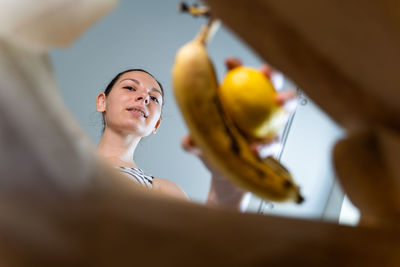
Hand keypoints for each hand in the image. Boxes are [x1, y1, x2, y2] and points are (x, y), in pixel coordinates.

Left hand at [181, 58, 297, 208]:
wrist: (224, 176)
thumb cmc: (212, 150)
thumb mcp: (199, 144)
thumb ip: (192, 142)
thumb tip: (189, 141)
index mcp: (238, 100)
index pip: (241, 78)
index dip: (237, 66)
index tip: (229, 62)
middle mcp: (257, 108)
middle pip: (270, 85)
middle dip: (272, 74)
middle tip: (265, 71)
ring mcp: (269, 125)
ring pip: (284, 108)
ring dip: (287, 98)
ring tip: (279, 100)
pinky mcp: (273, 145)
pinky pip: (274, 142)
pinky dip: (266, 144)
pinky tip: (256, 148)